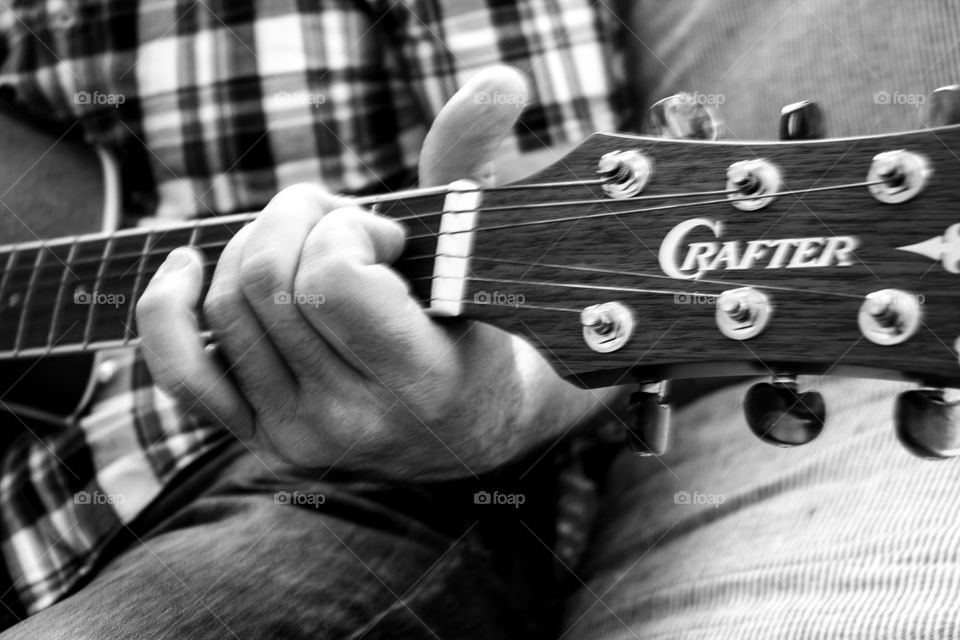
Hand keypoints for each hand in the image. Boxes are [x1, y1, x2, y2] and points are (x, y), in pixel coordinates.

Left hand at [136, 66, 623, 478]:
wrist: (466, 431)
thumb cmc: (477, 333)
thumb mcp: (480, 256)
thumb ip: (472, 165)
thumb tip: (498, 79)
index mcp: (420, 382)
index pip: (331, 279)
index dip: (346, 229)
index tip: (385, 234)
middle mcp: (350, 421)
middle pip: (265, 282)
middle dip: (296, 220)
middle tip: (337, 221)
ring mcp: (296, 434)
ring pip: (225, 306)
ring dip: (253, 245)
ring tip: (302, 245)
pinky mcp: (257, 435)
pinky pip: (181, 369)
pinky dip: (167, 307)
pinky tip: (188, 264)